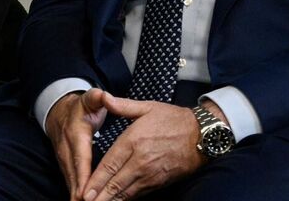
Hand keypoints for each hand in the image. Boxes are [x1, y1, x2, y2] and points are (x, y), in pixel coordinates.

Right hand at [46, 89, 107, 199]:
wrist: (58, 111)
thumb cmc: (79, 108)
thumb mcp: (89, 99)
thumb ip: (96, 97)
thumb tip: (102, 94)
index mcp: (75, 134)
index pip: (80, 157)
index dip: (83, 175)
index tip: (86, 189)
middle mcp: (66, 147)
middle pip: (73, 172)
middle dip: (78, 190)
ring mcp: (63, 155)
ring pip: (69, 177)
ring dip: (75, 192)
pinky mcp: (63, 162)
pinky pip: (69, 177)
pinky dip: (74, 190)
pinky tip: (79, 199)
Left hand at [81, 94, 203, 200]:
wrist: (204, 134)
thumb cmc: (174, 119)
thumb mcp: (147, 107)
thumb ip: (122, 105)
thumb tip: (103, 97)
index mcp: (133, 141)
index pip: (109, 165)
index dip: (96, 181)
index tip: (85, 192)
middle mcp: (141, 161)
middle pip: (116, 183)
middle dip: (100, 196)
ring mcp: (152, 174)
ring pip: (127, 192)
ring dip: (112, 200)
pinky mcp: (161, 181)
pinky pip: (140, 193)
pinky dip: (127, 199)